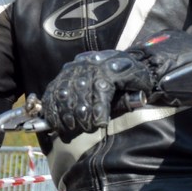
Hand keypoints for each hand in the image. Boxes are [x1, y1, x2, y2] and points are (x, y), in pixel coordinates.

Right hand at [40, 49, 156, 138]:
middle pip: (80, 91)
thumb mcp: (140, 82)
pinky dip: (52, 109)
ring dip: (65, 113)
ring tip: (72, 129)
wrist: (118, 62)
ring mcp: (72, 70)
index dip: (100, 108)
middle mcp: (88, 65)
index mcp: (109, 66)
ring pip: (63, 92)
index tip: (100, 124)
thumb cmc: (131, 77)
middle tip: (86, 128)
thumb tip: (137, 100)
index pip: (101, 87)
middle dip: (82, 113)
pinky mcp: (61, 75)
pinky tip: (55, 123)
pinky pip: (52, 92)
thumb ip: (136, 91)